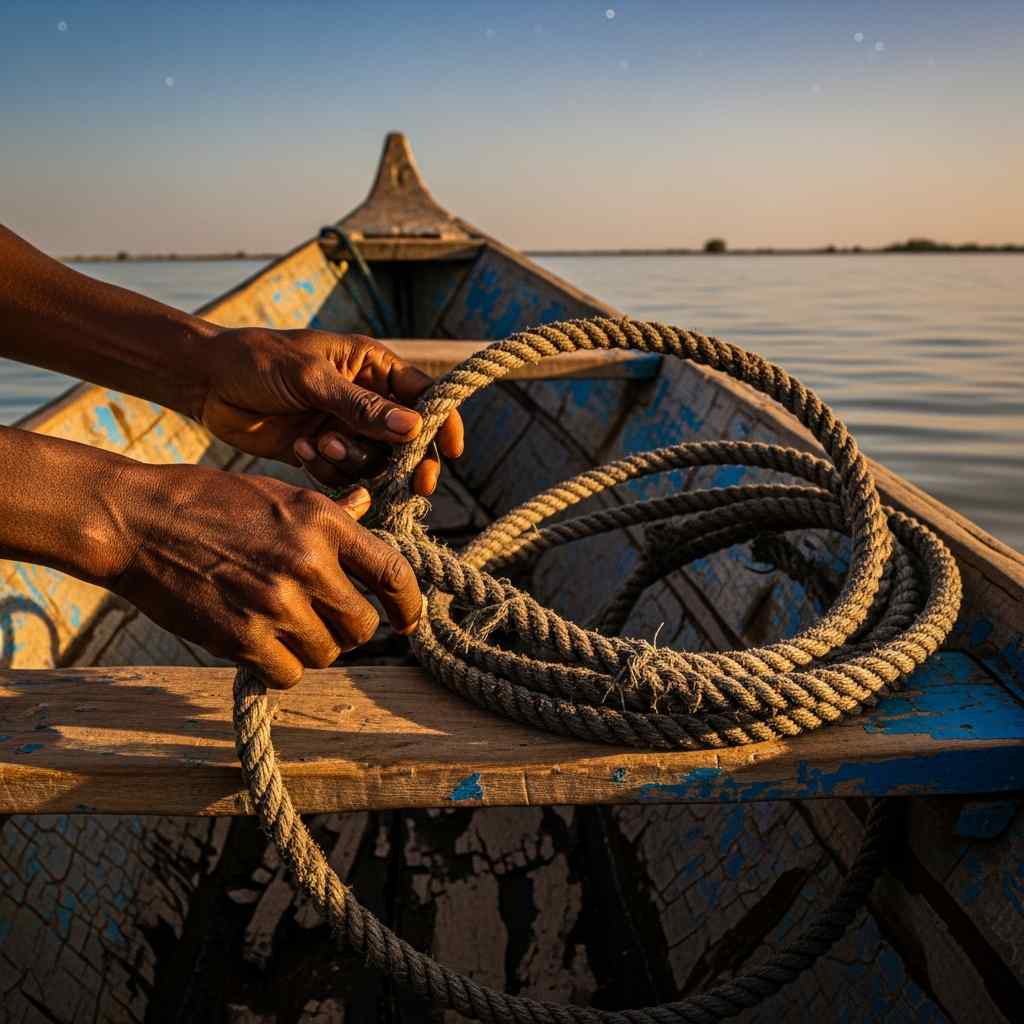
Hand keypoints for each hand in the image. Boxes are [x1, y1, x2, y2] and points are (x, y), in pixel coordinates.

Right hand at [105, 463, 420, 687]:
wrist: (137, 520)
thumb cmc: (208, 501)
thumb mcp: (279, 493)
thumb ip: (328, 514)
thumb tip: (367, 509)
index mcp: (324, 521)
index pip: (393, 573)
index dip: (409, 605)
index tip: (406, 620)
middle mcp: (308, 562)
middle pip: (363, 625)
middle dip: (350, 629)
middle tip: (325, 620)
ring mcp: (276, 602)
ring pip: (328, 654)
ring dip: (313, 648)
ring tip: (284, 625)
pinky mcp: (242, 637)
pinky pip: (288, 674)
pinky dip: (280, 667)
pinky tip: (261, 644)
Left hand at [198, 328, 462, 495]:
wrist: (206, 383)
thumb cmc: (258, 361)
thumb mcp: (311, 378)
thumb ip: (361, 407)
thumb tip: (415, 428)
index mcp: (372, 367)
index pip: (424, 395)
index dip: (444, 422)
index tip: (452, 451)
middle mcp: (365, 399)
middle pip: (408, 439)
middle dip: (408, 460)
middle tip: (411, 483)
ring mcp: (344, 428)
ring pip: (376, 461)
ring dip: (355, 461)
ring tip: (320, 445)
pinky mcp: (321, 453)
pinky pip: (344, 476)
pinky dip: (328, 471)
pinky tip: (299, 451)